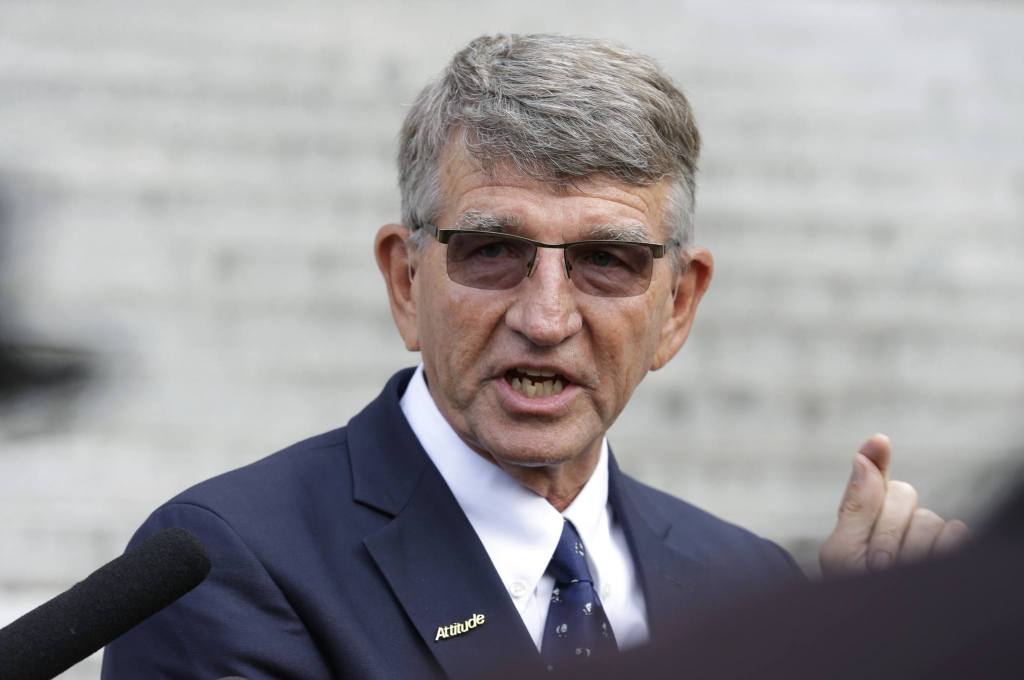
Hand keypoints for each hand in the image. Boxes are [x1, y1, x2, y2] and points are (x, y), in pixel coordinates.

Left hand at [819, 433, 968, 577]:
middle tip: (875, 563)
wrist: (872, 629)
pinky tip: (925, 569)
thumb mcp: (843, 550)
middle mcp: (902, 521)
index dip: (876, 460)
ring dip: (910, 548)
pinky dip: (939, 550)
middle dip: (886, 530)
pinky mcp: (955, 550)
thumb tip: (863, 455)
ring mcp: (930, 535)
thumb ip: (856, 504)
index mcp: (869, 516)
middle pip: (904, 495)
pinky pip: (956, 530)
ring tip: (895, 574)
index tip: (878, 441)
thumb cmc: (855, 591)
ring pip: (930, 516)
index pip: (876, 480)